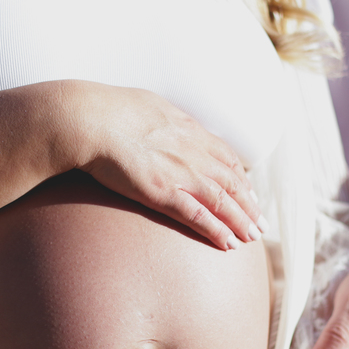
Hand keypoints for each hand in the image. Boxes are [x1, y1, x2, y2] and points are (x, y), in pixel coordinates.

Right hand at [75, 84, 267, 250]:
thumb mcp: (147, 105)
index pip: (225, 156)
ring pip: (223, 201)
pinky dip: (217, 230)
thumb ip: (163, 118)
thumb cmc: (108, 110)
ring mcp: (180, 173)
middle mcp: (192, 151)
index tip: (248, 192)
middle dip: (249, 204)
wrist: (88, 119)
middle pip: (232, 181)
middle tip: (259, 223)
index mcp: (188, 129)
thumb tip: (162, 121)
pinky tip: (229, 244)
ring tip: (252, 237)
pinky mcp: (163, 192)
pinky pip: (198, 216)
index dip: (240, 178)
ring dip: (241, 221)